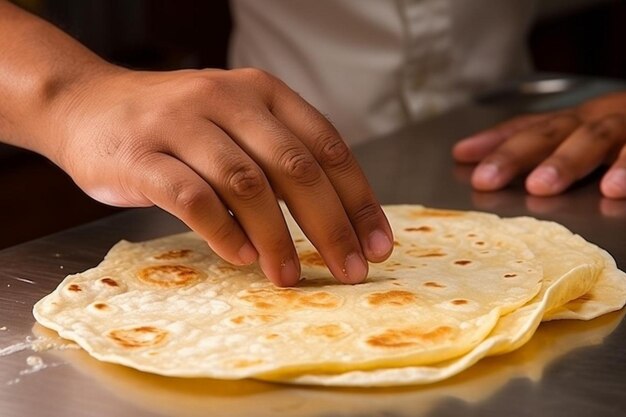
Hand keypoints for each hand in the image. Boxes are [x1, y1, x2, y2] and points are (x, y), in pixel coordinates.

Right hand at [46, 67, 392, 285]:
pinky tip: (241, 258)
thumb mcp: (235, 123)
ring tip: (290, 276)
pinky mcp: (142, 155)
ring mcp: (182, 124)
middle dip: (331, 226)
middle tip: (350, 270)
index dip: (358, 200)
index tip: (377, 244)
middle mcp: (228, 99)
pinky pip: (193, 199)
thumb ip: (277, 158)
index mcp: (263, 92)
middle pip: (296, 168)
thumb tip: (335, 221)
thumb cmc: (174, 125)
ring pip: (248, 185)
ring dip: (278, 238)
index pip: (327, 146)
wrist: (86, 104)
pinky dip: (223, 233)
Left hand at [452, 92, 625, 198]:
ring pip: (598, 137)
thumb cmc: (623, 136)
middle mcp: (600, 119)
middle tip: (488, 179)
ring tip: (543, 185)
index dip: (495, 139)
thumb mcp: (580, 136)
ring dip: (568, 161)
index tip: (462, 156)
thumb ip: (534, 146)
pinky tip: (614, 188)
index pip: (530, 126)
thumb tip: (467, 156)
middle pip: (553, 130)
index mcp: (577, 121)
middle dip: (517, 154)